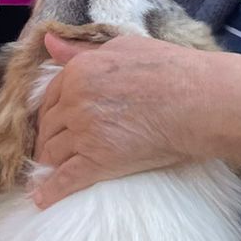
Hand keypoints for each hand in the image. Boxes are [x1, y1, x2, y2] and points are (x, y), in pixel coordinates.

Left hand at [34, 36, 240, 206]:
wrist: (198, 100)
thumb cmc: (170, 69)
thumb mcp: (123, 46)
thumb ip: (83, 49)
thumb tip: (50, 42)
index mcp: (78, 71)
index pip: (50, 96)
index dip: (51, 112)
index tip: (54, 123)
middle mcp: (74, 101)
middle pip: (49, 126)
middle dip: (48, 138)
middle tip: (51, 149)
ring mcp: (84, 133)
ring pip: (52, 153)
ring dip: (48, 163)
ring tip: (48, 172)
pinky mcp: (98, 162)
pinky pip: (65, 180)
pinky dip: (51, 191)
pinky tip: (42, 199)